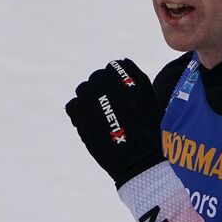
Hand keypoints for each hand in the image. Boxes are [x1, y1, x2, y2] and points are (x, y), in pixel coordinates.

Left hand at [64, 59, 165, 187]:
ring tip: (97, 115)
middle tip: (105, 107)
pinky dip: (77, 112)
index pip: (113, 67)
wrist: (139, 161)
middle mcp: (111, 87)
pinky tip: (87, 122)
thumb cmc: (148, 132)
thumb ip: (136, 78)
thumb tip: (120, 61)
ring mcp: (95, 102)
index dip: (113, 80)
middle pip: (96, 77)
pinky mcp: (82, 118)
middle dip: (99, 89)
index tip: (116, 93)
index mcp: (130, 81)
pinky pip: (72, 106)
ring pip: (82, 90)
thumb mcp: (150, 99)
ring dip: (87, 99)